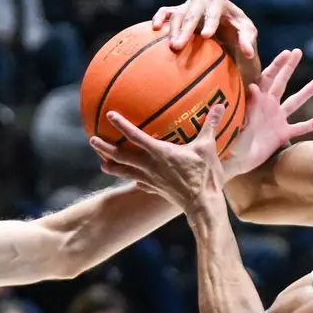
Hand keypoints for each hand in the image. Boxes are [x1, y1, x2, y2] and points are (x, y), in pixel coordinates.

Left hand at [91, 104, 227, 214]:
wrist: (202, 205)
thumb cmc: (205, 176)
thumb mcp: (208, 148)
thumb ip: (211, 125)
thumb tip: (220, 106)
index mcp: (160, 153)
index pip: (135, 136)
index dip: (122, 125)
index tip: (109, 115)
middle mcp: (150, 167)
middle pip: (121, 156)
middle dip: (105, 148)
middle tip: (92, 140)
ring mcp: (151, 180)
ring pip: (125, 172)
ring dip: (112, 166)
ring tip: (101, 163)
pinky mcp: (155, 190)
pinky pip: (138, 183)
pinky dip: (131, 179)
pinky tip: (129, 179)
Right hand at [153, 0, 260, 85]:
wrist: (227, 35)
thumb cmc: (239, 37)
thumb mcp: (248, 40)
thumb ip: (248, 43)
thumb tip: (248, 53)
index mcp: (223, 4)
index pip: (216, 5)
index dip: (211, 19)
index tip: (206, 36)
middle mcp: (205, 2)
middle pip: (194, 7)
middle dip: (187, 26)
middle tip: (179, 46)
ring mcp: (190, 6)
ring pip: (179, 11)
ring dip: (174, 28)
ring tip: (172, 46)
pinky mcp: (179, 13)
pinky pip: (167, 11)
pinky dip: (160, 17)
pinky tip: (155, 28)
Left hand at [222, 48, 312, 178]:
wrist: (233, 160)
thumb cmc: (231, 140)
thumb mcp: (239, 121)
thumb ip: (248, 106)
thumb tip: (253, 86)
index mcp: (256, 101)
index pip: (267, 78)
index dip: (277, 65)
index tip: (287, 52)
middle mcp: (268, 106)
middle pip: (281, 83)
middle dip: (289, 67)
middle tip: (298, 52)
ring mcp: (277, 120)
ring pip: (294, 103)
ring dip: (306, 92)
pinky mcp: (282, 134)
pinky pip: (299, 128)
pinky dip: (311, 124)